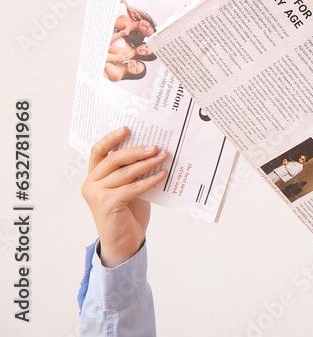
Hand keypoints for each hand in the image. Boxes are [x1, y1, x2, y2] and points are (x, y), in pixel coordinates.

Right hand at [80, 127, 167, 267]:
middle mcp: (91, 184)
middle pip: (114, 159)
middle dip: (137, 151)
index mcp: (94, 176)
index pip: (98, 152)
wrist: (125, 242)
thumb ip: (132, 172)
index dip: (111, 138)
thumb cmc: (128, 212)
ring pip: (125, 172)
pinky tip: (162, 175)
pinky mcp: (107, 204)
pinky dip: (149, 180)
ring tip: (164, 157)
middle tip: (156, 146)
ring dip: (147, 163)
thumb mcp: (129, 187)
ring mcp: (97, 194)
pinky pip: (132, 187)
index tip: (127, 128)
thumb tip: (153, 151)